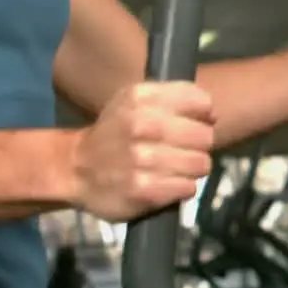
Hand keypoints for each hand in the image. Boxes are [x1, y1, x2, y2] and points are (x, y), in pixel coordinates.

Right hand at [71, 81, 215, 221]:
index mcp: (141, 97)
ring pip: (201, 164)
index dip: (203, 116)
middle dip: (198, 146)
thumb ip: (175, 97)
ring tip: (172, 168)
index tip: (191, 124)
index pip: (202, 103)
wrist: (75, 168)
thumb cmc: (115, 131)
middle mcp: (142, 125)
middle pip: (205, 136)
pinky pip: (188, 188)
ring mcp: (142, 159)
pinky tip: (165, 184)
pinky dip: (181, 188)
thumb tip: (212, 114)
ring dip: (191, 169)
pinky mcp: (144, 190)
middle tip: (179, 150)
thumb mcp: (135, 99)